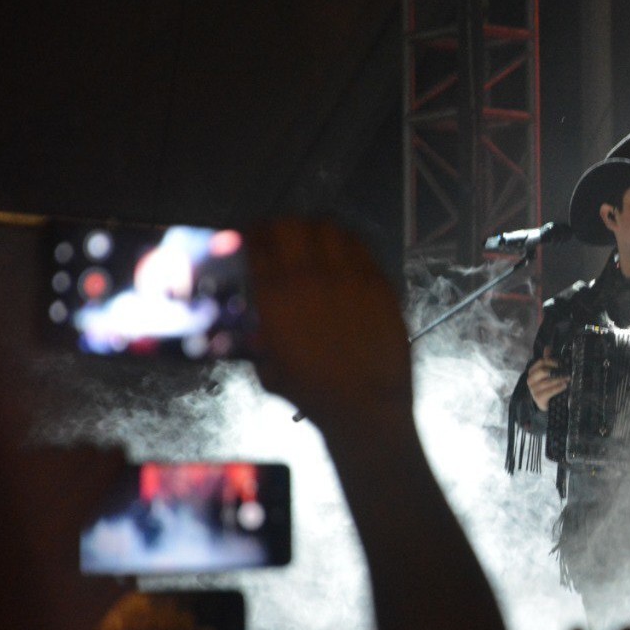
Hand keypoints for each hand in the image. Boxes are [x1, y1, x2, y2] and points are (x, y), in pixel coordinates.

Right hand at [245, 220, 411, 425]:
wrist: (365, 405)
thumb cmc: (313, 393)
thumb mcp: (269, 368)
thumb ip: (259, 340)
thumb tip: (259, 328)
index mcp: (275, 296)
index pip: (256, 244)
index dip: (250, 235)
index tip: (250, 237)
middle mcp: (309, 276)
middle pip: (290, 225)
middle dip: (280, 226)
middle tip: (279, 236)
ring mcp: (348, 275)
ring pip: (328, 227)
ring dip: (314, 229)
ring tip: (312, 240)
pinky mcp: (379, 282)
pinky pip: (360, 246)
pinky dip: (346, 243)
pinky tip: (344, 254)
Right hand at [528, 346, 569, 410]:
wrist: (545, 404)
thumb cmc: (547, 386)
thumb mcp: (547, 373)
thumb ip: (547, 360)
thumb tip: (548, 347)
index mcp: (532, 372)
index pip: (541, 362)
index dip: (552, 361)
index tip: (561, 363)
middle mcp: (531, 380)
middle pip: (543, 371)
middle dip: (556, 370)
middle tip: (567, 371)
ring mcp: (533, 390)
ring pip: (547, 381)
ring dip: (559, 379)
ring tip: (568, 378)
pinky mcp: (538, 398)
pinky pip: (549, 391)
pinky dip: (558, 388)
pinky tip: (565, 385)